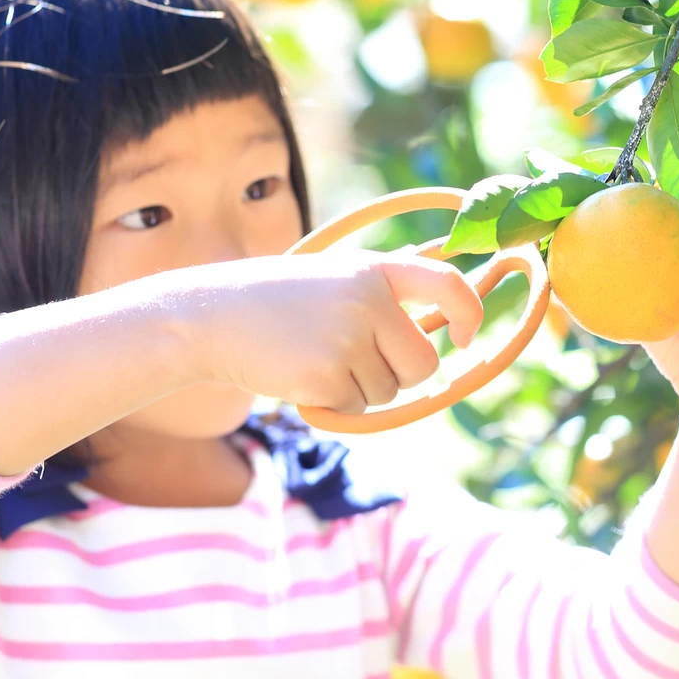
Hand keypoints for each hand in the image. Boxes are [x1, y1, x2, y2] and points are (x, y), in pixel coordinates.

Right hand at [168, 251, 484, 412]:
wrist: (209, 318)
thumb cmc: (276, 301)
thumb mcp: (333, 278)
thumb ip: (382, 294)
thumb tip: (442, 318)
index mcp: (375, 269)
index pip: (447, 285)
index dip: (469, 312)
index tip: (463, 335)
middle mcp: (369, 301)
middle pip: (423, 364)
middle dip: (401, 374)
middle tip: (358, 360)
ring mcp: (349, 340)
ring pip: (388, 391)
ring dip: (359, 387)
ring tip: (315, 356)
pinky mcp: (327, 377)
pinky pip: (356, 408)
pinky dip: (334, 402)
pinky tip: (300, 375)